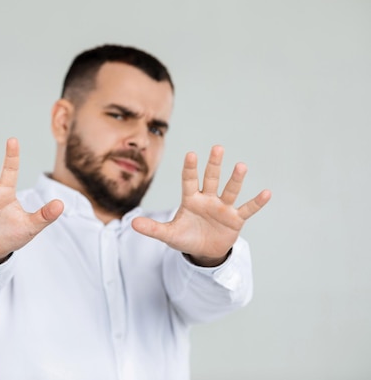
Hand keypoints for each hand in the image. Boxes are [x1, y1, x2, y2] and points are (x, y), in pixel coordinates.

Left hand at [132, 145, 270, 266]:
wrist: (203, 251)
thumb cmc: (185, 237)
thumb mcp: (168, 235)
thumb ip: (152, 228)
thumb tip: (132, 223)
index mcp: (190, 200)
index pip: (189, 181)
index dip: (190, 169)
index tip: (191, 154)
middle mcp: (208, 199)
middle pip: (211, 179)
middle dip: (214, 165)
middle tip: (218, 148)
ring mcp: (222, 208)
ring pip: (230, 191)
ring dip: (236, 179)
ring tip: (241, 166)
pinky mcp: (235, 219)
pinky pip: (247, 209)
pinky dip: (256, 202)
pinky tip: (266, 193)